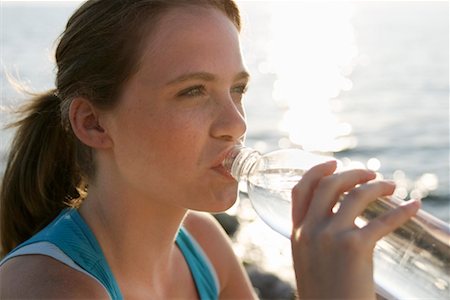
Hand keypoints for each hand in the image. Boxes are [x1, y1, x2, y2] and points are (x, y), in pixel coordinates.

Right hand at [291, 161, 419, 298]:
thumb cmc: (323, 294)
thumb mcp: (306, 262)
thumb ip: (312, 238)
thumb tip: (332, 219)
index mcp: (296, 233)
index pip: (300, 189)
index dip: (317, 170)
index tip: (333, 163)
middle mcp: (310, 229)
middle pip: (329, 185)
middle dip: (352, 173)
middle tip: (370, 173)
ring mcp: (330, 236)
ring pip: (355, 196)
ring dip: (377, 186)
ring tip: (392, 186)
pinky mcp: (355, 247)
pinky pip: (382, 221)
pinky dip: (402, 211)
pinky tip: (413, 206)